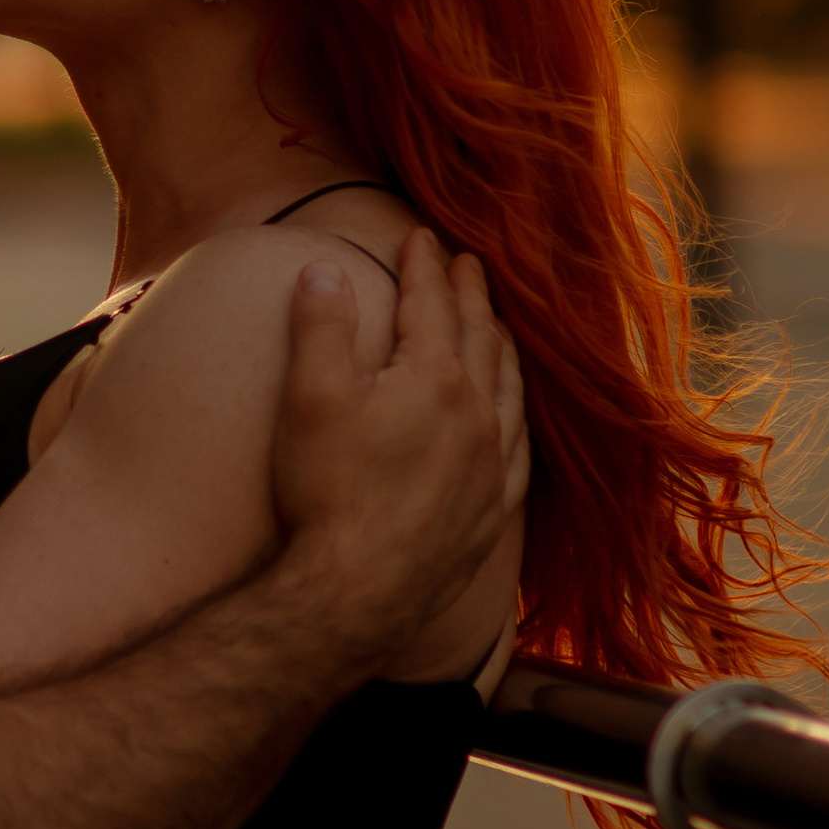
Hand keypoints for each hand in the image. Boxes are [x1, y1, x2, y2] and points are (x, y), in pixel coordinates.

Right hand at [266, 233, 525, 677]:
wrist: (357, 592)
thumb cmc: (327, 493)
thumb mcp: (309, 397)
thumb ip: (320, 325)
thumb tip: (325, 268)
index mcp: (433, 377)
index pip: (430, 304)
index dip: (423, 265)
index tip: (420, 236)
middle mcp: (475, 413)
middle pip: (477, 336)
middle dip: (469, 294)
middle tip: (467, 263)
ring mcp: (490, 463)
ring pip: (508, 387)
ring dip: (500, 346)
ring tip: (496, 324)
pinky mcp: (491, 509)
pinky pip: (519, 446)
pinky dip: (516, 413)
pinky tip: (512, 413)